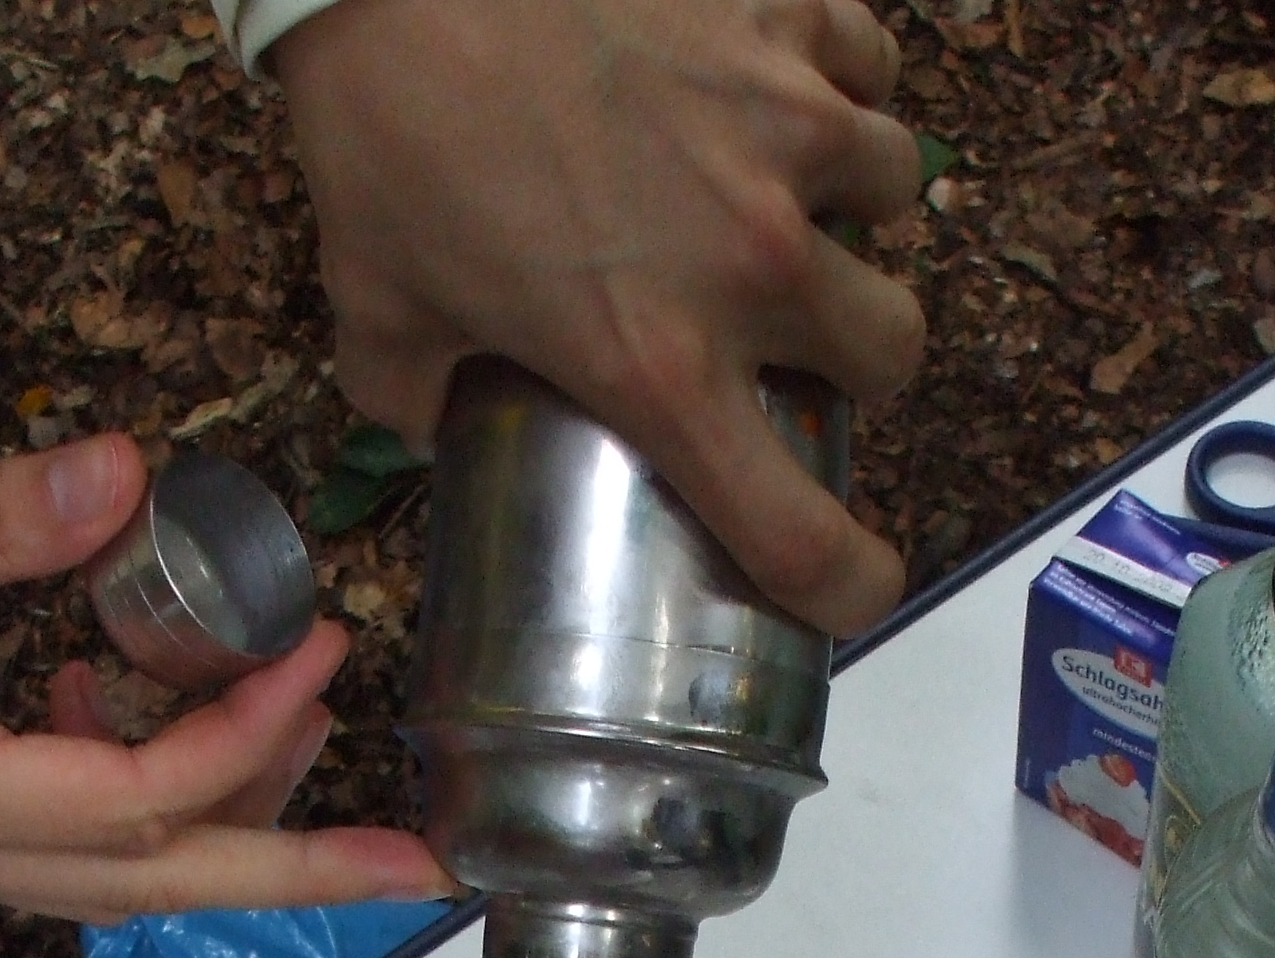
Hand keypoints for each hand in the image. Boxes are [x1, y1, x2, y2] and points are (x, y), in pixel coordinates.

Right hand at [0, 433, 453, 921]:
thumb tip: (126, 473)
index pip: (129, 800)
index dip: (241, 739)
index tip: (317, 663)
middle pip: (152, 890)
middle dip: (295, 874)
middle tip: (418, 865)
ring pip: (104, 882)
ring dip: (209, 828)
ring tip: (286, 738)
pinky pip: (41, 850)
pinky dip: (113, 799)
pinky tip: (113, 704)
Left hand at [273, 0, 924, 636]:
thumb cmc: (385, 124)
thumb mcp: (377, 305)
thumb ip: (421, 395)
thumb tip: (438, 421)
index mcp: (655, 364)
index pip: (798, 533)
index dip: (845, 584)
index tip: (849, 584)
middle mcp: (750, 260)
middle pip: (893, 351)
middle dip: (856, 352)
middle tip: (796, 330)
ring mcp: (787, 128)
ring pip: (898, 192)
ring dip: (852, 202)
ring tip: (778, 183)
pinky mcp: (791, 14)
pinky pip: (870, 63)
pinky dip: (836, 76)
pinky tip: (770, 82)